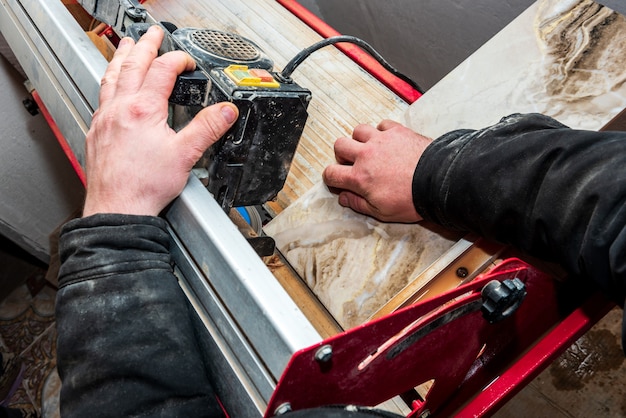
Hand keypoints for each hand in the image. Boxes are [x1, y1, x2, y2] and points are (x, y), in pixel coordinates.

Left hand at [82, 25, 237, 216]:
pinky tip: (111, 86)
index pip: (162, 72)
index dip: (177, 61)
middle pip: (132, 65)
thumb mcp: (185, 155)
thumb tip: (225, 111)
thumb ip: (207, 128)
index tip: (187, 61)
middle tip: (151, 34)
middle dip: (144, 45)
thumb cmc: (145, 186)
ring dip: (120, 57)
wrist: (118, 207)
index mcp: (143, 110)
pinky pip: (101, 97)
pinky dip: (109, 82)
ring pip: (111, 78)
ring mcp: (104, 120)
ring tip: (125, 46)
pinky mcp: (96, 132)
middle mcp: (120, 109)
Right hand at [322, 120, 430, 222]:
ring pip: (358, 131)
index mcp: (360, 177)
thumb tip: (345, 198)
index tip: (336, 180)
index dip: (331, 178)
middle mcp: (366, 155)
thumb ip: (359, 204)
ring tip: (369, 149)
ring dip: (360, 140)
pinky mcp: (397, 131)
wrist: (439, 182)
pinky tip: (388, 141)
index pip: (331, 173)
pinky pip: (381, 124)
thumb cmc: (414, 198)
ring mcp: (381, 140)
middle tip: (352, 163)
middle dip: (342, 155)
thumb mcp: (382, 212)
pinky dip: (382, 131)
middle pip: (339, 146)